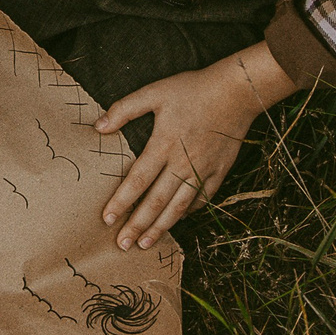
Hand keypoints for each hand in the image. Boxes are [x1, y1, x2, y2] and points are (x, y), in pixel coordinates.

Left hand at [96, 43, 293, 249]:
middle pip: (157, 201)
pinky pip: (202, 199)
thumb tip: (99, 126)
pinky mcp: (219, 171)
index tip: (107, 220)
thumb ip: (125, 109)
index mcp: (163, 144)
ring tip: (145, 244)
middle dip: (138, 225)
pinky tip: (177, 220)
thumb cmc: (193, 89)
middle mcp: (182, 163)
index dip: (121, 201)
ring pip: (179, 206)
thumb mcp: (155, 92)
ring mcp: (202, 170)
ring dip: (161, 227)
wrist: (236, 92)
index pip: (138, 180)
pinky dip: (188, 212)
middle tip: (122, 245)